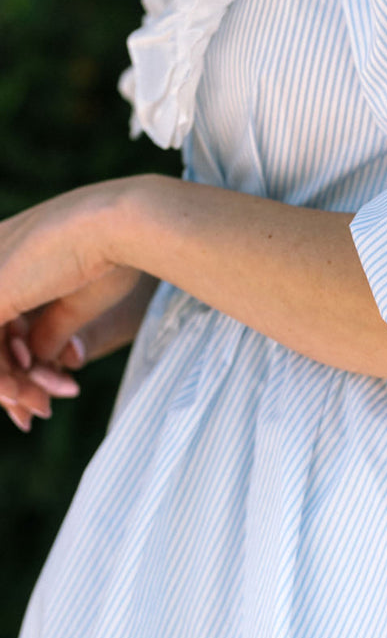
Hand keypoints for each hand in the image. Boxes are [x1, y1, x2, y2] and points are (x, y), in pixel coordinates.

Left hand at [0, 182, 153, 432]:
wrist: (124, 226)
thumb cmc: (115, 252)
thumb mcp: (75, 302)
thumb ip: (49, 330)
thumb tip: (36, 360)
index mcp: (6, 254)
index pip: (0, 322)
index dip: (14, 363)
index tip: (41, 392)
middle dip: (11, 382)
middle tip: (38, 412)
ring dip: (11, 386)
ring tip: (42, 408)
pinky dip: (4, 379)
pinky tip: (28, 396)